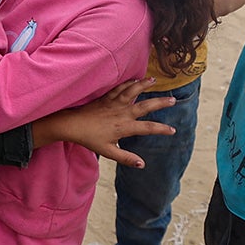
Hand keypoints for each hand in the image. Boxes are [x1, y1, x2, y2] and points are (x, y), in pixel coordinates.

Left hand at [37, 78, 175, 169]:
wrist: (72, 124)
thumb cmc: (89, 139)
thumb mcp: (107, 151)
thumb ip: (125, 158)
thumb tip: (142, 164)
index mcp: (124, 127)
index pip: (147, 128)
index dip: (161, 129)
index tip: (173, 130)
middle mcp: (122, 113)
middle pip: (145, 105)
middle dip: (160, 102)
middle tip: (173, 99)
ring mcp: (114, 103)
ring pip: (132, 91)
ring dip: (144, 85)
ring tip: (154, 80)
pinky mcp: (106, 97)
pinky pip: (120, 88)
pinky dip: (129, 83)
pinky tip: (135, 79)